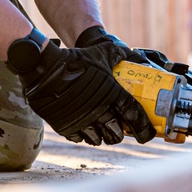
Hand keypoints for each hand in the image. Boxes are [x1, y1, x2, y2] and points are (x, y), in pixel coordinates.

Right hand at [12, 30, 156, 145]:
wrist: (45, 68)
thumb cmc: (74, 60)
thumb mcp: (100, 53)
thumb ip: (119, 55)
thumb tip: (136, 56)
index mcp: (112, 95)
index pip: (135, 118)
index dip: (144, 129)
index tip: (147, 133)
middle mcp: (99, 112)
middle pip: (117, 135)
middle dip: (120, 133)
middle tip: (119, 127)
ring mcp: (82, 121)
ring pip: (99, 139)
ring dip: (102, 135)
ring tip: (101, 127)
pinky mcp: (66, 127)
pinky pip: (80, 137)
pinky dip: (84, 134)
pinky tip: (84, 125)